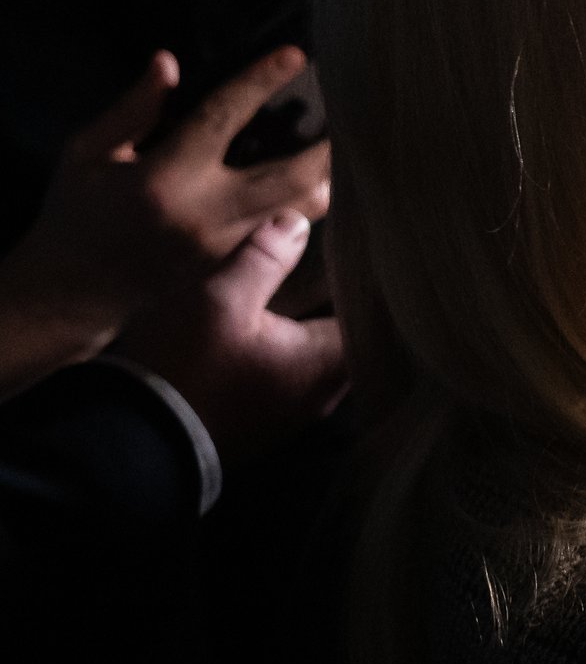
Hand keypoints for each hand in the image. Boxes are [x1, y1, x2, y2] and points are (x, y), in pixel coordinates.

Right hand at [0, 47, 330, 396]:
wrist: (77, 289)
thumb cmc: (79, 210)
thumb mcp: (89, 153)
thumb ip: (133, 109)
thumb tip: (170, 63)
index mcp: (164, 178)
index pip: (222, 119)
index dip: (260, 82)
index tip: (296, 55)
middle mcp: (205, 214)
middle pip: (293, 178)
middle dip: (331, 147)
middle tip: (357, 112)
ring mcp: (225, 244)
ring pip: (302, 209)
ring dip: (331, 177)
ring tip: (353, 142)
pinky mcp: (234, 264)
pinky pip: (287, 229)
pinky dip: (309, 202)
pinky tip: (329, 177)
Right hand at [112, 211, 347, 462]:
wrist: (134, 442)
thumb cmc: (185, 367)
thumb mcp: (220, 299)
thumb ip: (264, 258)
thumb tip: (297, 222)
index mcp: (331, 363)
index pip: (373, 313)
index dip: (367, 278)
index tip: (361, 246)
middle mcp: (326, 393)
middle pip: (351, 334)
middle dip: (341, 298)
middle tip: (333, 256)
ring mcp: (297, 410)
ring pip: (320, 354)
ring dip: (313, 321)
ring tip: (305, 280)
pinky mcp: (267, 417)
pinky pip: (293, 371)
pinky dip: (291, 344)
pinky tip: (274, 320)